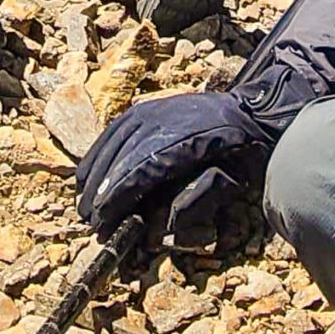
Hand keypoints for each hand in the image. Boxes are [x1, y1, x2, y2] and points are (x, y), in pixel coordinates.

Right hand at [76, 89, 273, 236]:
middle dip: (101, 191)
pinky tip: (89, 172)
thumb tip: (164, 226)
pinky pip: (115, 131)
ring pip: (113, 143)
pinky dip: (99, 152)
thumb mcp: (230, 181)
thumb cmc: (242, 154)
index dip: (117, 198)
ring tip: (84, 203)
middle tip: (90, 222)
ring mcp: (154, 110)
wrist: (250, 114)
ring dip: (95, 174)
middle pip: (122, 158)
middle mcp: (164, 120)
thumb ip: (198, 200)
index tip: (103, 221)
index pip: (140, 171)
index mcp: (186, 140)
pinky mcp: (148, 108)